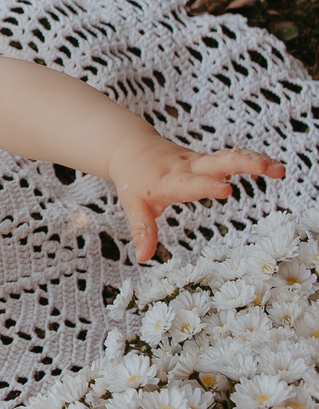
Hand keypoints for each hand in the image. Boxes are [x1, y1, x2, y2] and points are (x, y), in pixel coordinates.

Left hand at [109, 138, 285, 262]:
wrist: (132, 150)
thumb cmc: (135, 182)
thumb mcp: (133, 206)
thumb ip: (142, 230)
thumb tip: (143, 258)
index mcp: (168, 181)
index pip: (188, 183)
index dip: (205, 186)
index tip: (226, 189)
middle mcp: (186, 167)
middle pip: (214, 163)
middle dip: (239, 164)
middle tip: (262, 167)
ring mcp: (199, 161)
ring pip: (227, 157)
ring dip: (252, 161)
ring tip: (277, 169)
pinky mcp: (207, 159)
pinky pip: (231, 157)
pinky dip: (252, 159)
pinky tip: (275, 168)